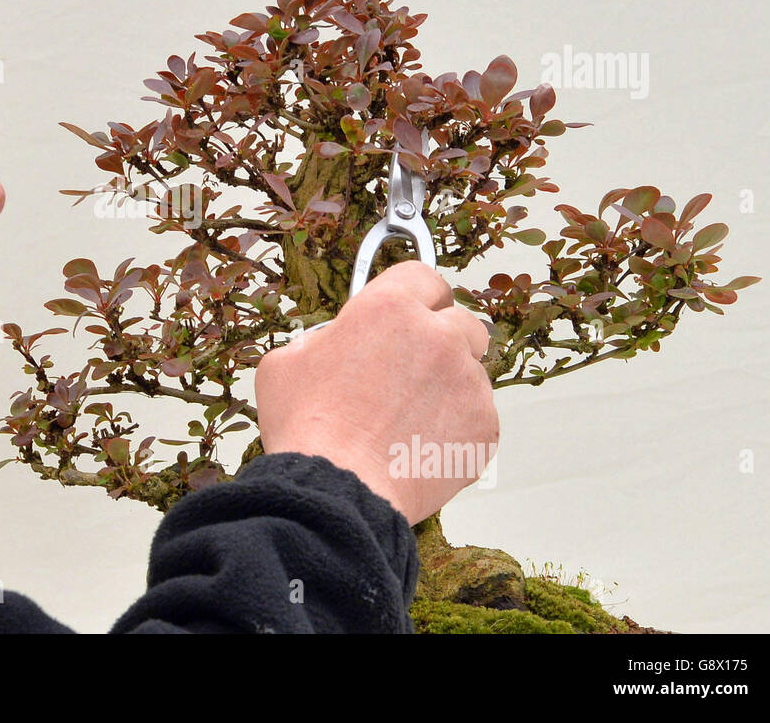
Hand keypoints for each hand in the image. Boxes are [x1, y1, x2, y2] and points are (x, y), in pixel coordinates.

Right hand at [254, 260, 496, 524]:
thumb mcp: (285, 364)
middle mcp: (437, 336)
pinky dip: (456, 429)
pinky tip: (419, 445)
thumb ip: (320, 341)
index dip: (416, 296)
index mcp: (388, 308)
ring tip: (407, 421)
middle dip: (441, 340)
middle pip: (460, 321)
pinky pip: (478, 417)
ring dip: (448, 387)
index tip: (412, 312)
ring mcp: (466, 382)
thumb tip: (332, 345)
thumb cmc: (307, 430)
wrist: (337, 493)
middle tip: (411, 371)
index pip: (423, 276)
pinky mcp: (484, 426)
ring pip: (470, 372)